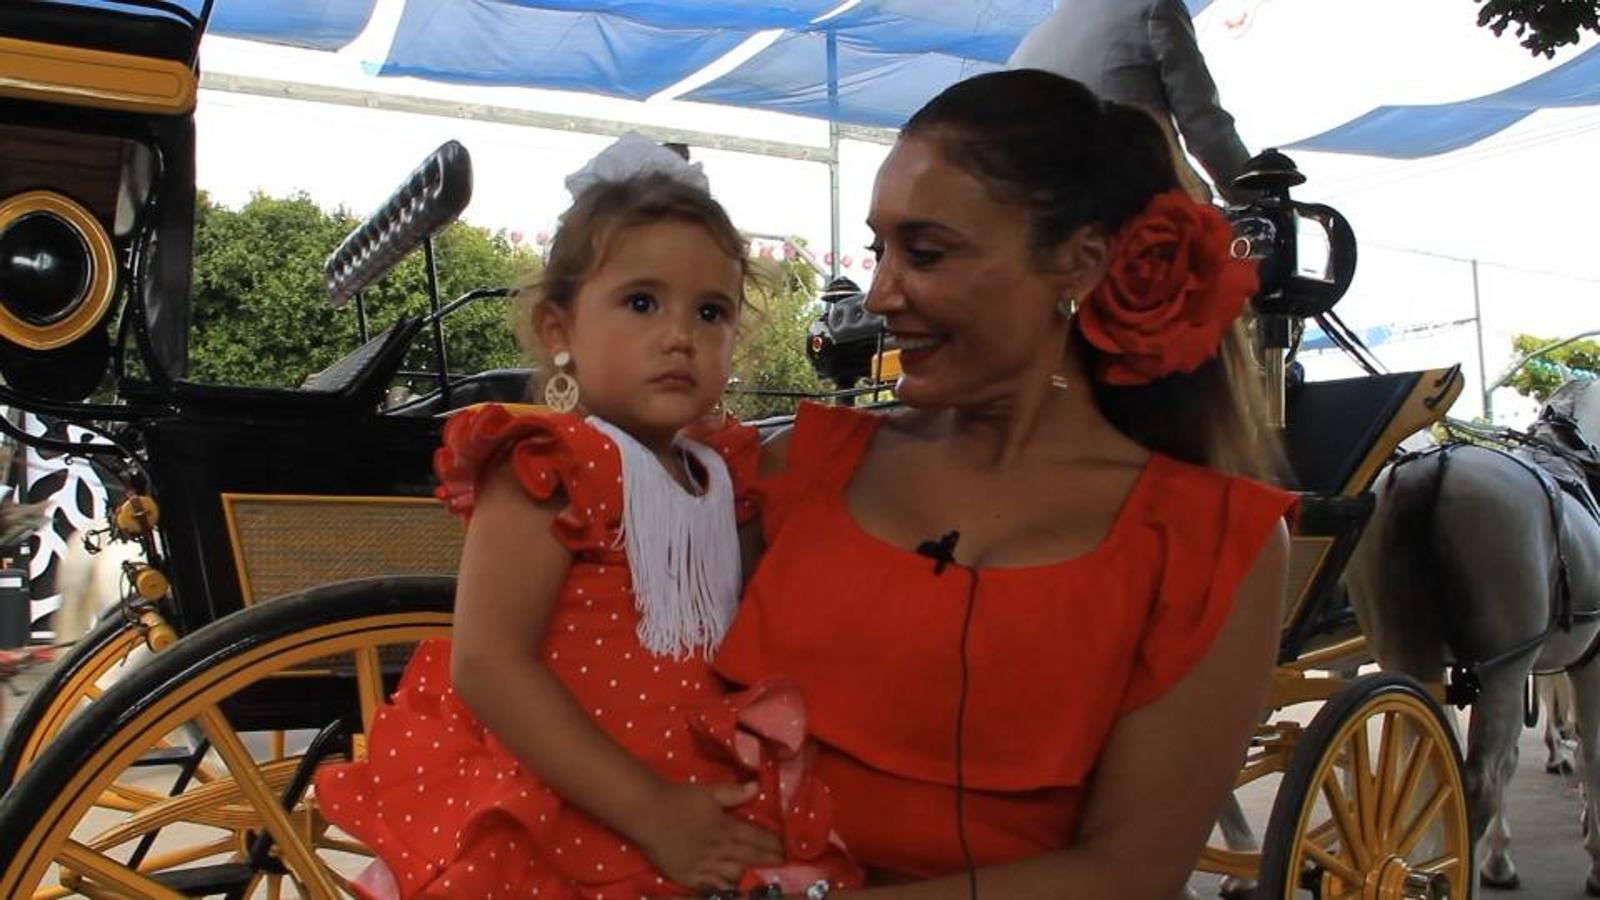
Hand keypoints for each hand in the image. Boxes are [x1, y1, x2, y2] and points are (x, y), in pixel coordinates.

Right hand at [636, 781, 784, 891]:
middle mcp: (719, 849)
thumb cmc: (680, 799)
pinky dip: (726, 889)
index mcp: (726, 827)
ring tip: (766, 880)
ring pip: (734, 875)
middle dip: (768, 863)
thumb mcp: (709, 792)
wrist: (649, 814)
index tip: (786, 849)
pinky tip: (736, 891)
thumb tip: (757, 786)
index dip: (772, 845)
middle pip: (749, 858)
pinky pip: (712, 887)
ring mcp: (704, 866)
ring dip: (751, 877)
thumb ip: (734, 793)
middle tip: (785, 867)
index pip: (756, 838)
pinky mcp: (689, 877)